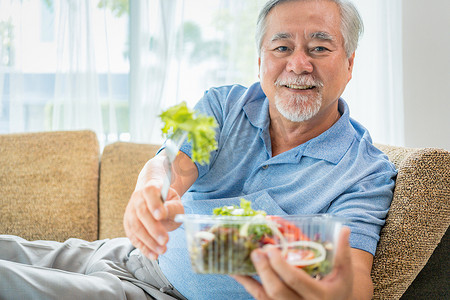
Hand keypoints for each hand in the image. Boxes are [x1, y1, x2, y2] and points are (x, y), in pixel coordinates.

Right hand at [124, 179, 183, 259]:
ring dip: (148, 241)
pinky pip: (133, 237)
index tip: (161, 215)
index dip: (154, 204)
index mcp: (150, 187)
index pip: (150, 192)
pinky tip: (153, 255)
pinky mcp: (128, 224)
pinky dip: (143, 248)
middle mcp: (138, 198)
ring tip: (162, 250)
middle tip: (165, 240)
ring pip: (135, 226)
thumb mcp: (175, 202)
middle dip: (153, 229)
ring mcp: (130, 211)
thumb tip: (164, 214)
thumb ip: (172, 208)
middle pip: (142, 213)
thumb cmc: (167, 202)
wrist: (154, 199)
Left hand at [232, 227, 353, 299]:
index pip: (295, 280)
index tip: (270, 249)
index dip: (280, 266)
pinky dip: (247, 285)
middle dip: (264, 270)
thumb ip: (342, 251)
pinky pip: (260, 299)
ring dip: (251, 278)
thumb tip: (344, 228)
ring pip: (265, 297)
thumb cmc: (339, 286)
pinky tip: (236, 272)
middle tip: (256, 251)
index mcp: (319, 295)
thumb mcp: (344, 271)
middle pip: (277, 290)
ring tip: (242, 259)